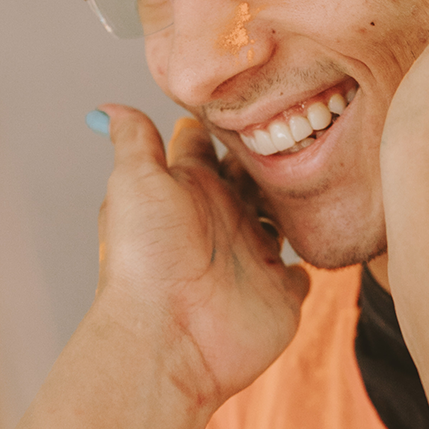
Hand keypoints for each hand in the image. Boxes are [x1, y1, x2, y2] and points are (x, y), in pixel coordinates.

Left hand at [89, 107, 309, 412]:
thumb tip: (104, 108)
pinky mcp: (280, 294)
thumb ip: (134, 140)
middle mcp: (221, 220)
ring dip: (297, 201)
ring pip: (282, 218)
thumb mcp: (135, 183)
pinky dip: (313, 259)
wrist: (167, 337)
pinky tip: (324, 236)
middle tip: (303, 121)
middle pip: (252, 176)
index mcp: (189, 190)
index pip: (208, 144)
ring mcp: (252, 257)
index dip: (226, 120)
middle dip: (274, 152)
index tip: (253, 91)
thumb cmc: (144, 259)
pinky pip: (303, 273)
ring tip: (322, 171)